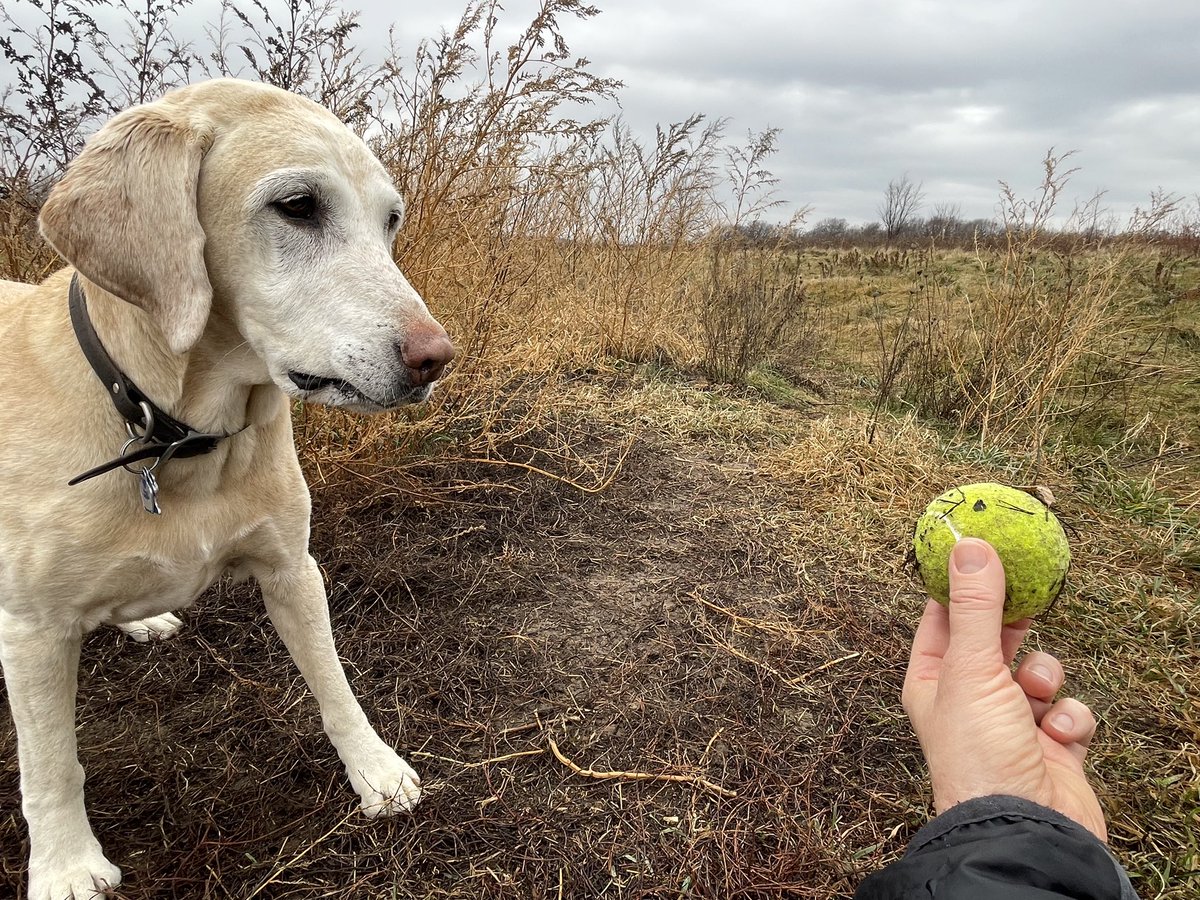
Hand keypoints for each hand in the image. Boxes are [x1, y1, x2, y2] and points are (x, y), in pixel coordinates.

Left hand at [903, 538, 1106, 839]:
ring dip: (1045, 677)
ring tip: (1037, 693)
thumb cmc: (979, 754)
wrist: (1025, 831)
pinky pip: (1068, 711)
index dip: (960, 586)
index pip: (940, 619)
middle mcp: (967, 700)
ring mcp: (1011, 723)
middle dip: (1013, 624)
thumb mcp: (971, 668)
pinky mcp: (1051, 747)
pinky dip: (1069, 718)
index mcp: (931, 681)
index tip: (982, 550)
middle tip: (1028, 596)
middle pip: (993, 641)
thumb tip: (969, 545)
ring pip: (1037, 672)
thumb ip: (976, 607)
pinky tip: (1059, 736)